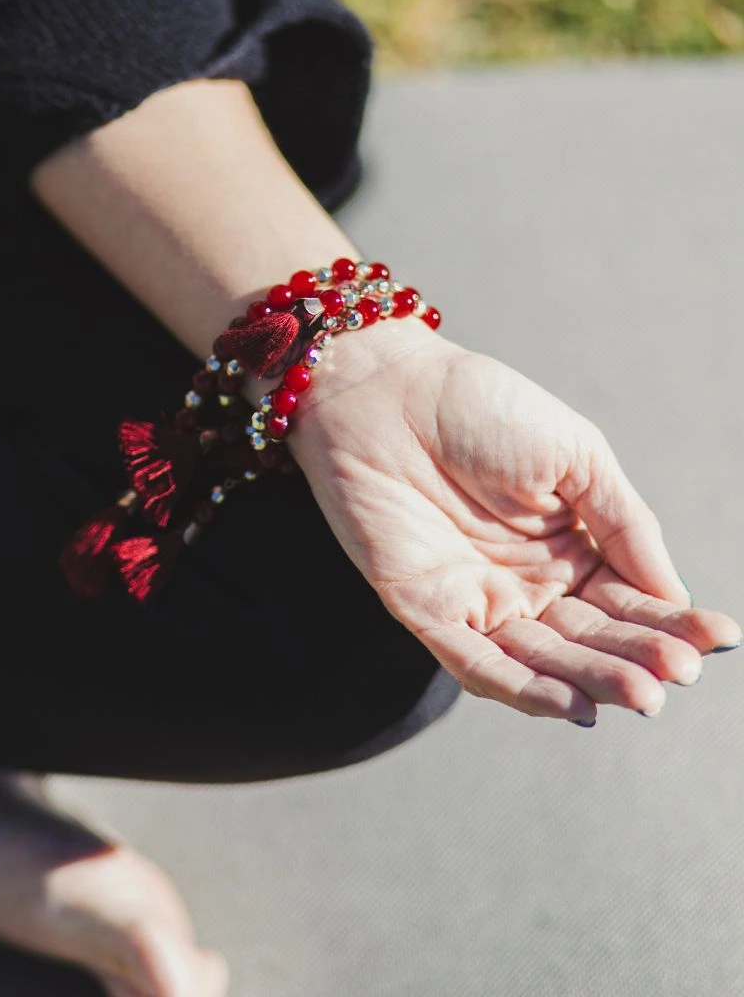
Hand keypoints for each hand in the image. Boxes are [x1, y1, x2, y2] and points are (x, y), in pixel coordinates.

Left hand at [288, 321, 741, 723]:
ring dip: (588, 681)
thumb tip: (676, 595)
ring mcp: (475, 599)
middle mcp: (525, 581)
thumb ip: (624, 524)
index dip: (671, 621)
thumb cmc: (479, 407)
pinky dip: (520, 686)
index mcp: (566, 544)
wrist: (385, 389)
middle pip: (586, 637)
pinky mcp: (424, 610)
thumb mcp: (575, 455)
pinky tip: (571, 705)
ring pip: (538, 659)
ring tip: (641, 694)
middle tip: (677, 675)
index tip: (719, 639)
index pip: (626, 599)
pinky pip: (474, 661)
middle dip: (634, 658)